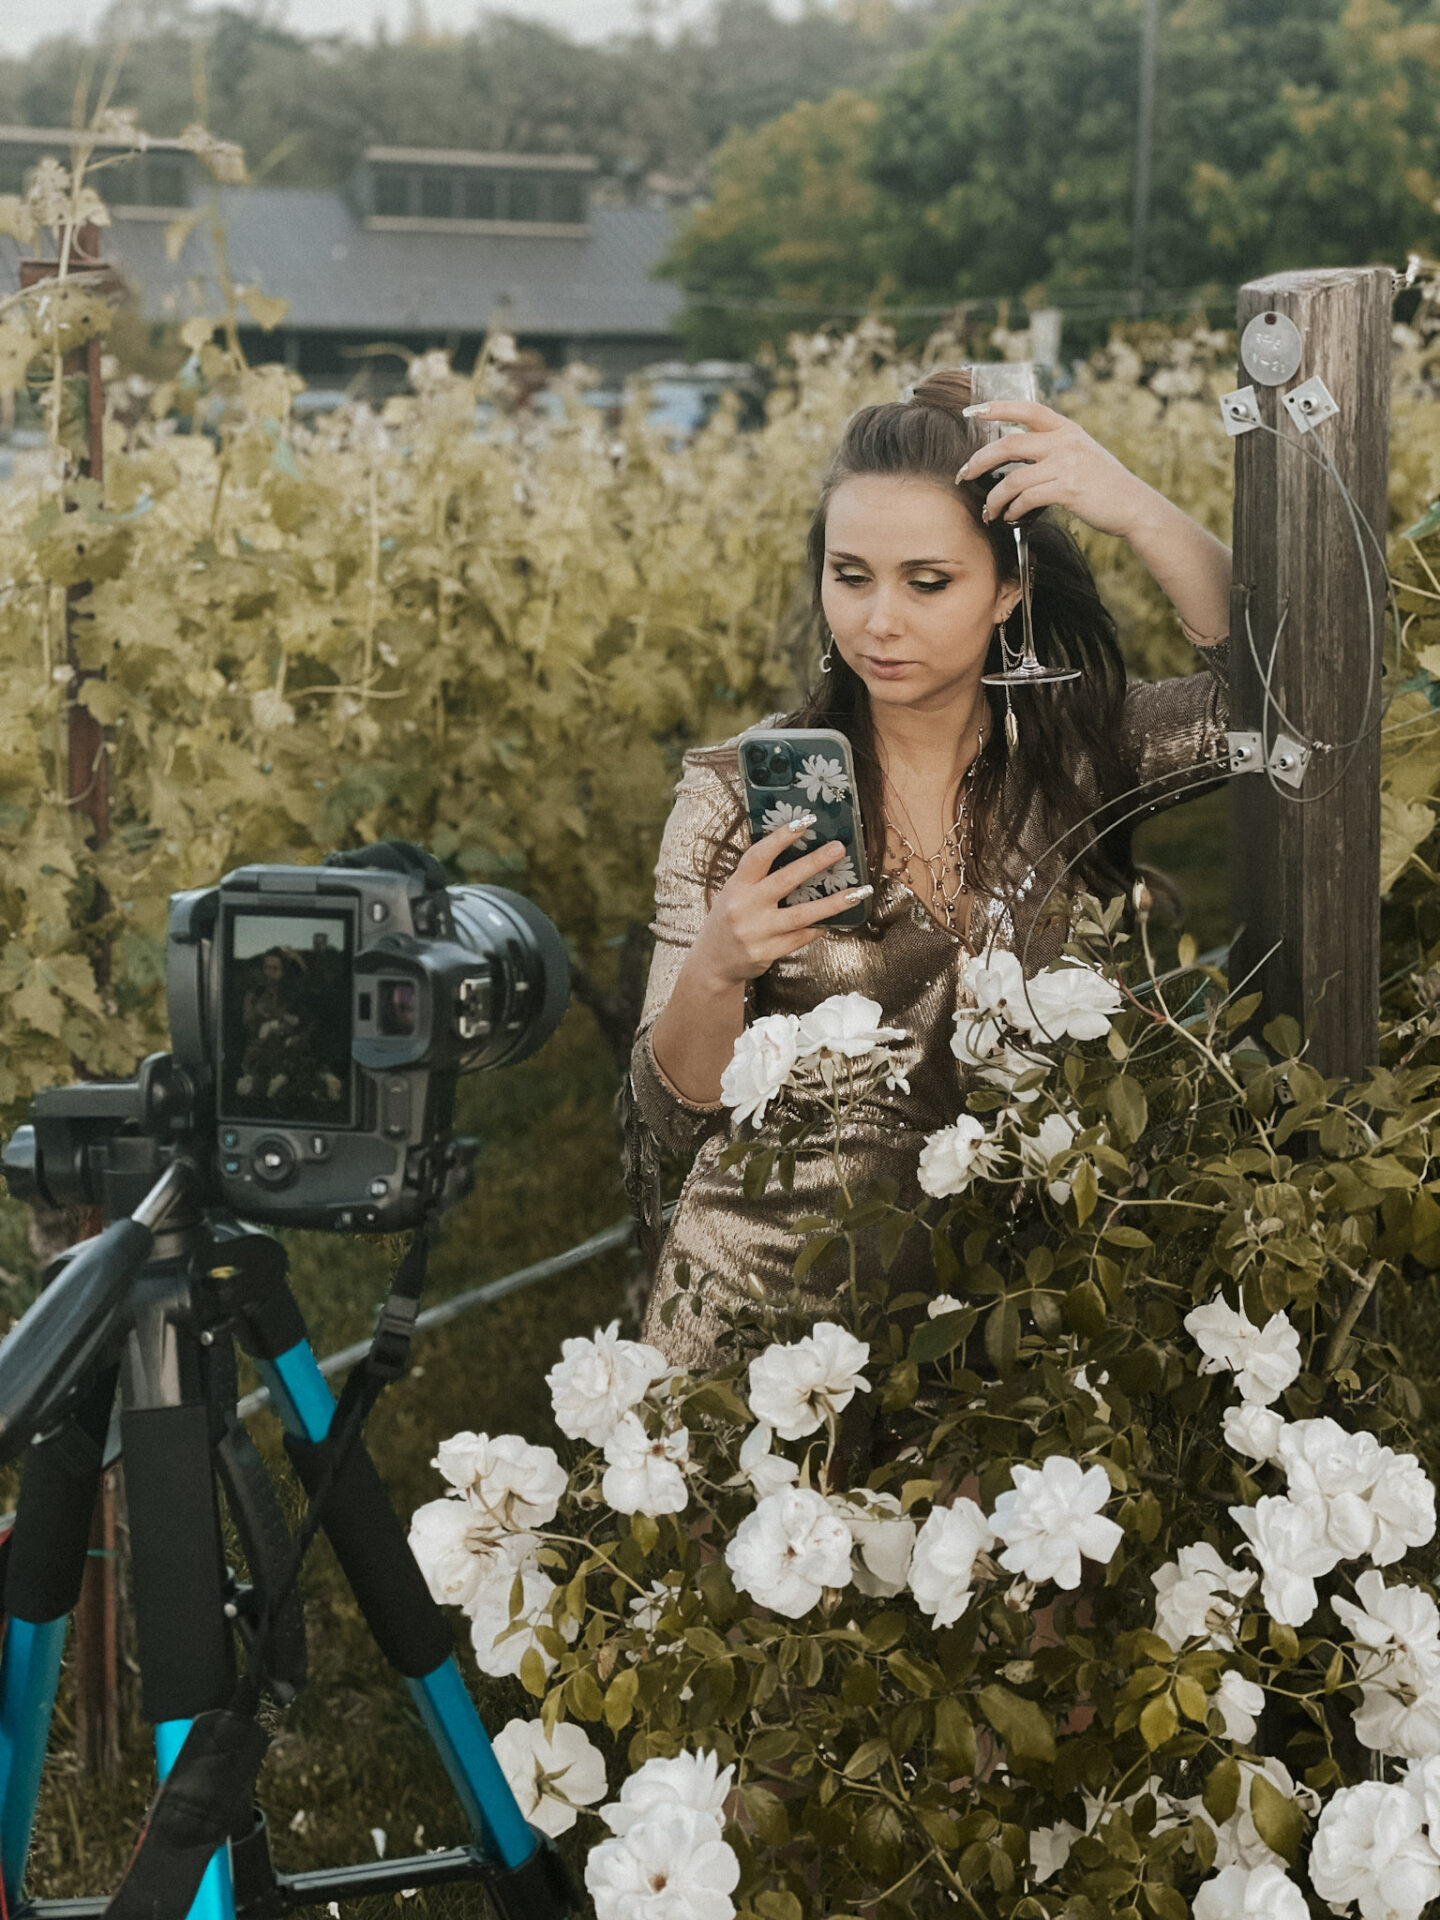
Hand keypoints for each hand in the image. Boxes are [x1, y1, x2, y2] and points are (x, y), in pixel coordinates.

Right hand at [689, 816, 868, 986]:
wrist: (713, 962)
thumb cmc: (729, 919)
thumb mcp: (734, 892)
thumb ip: (758, 876)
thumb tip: (799, 851)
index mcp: (736, 886)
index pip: (758, 856)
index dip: (781, 837)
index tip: (806, 821)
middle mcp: (745, 907)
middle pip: (785, 881)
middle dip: (814, 863)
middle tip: (839, 849)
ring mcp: (757, 932)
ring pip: (801, 914)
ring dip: (833, 903)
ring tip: (859, 892)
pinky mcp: (767, 953)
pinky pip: (801, 937)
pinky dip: (819, 927)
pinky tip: (836, 920)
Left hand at [955, 400, 1155, 541]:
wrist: (1134, 506)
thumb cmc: (1104, 486)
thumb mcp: (1082, 455)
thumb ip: (1055, 449)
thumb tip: (1017, 459)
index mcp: (1067, 429)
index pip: (1028, 408)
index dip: (998, 407)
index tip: (973, 410)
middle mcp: (1065, 441)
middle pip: (1009, 443)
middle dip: (979, 460)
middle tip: (964, 474)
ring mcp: (1066, 464)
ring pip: (1013, 478)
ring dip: (994, 497)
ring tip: (989, 511)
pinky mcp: (1067, 489)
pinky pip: (1026, 499)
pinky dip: (1012, 510)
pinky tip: (1010, 517)